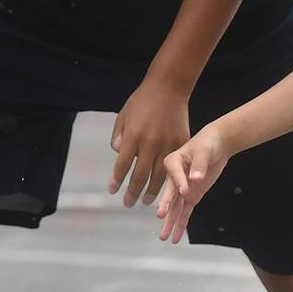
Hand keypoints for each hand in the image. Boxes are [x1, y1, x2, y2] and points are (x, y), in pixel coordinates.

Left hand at [109, 78, 191, 207]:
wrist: (169, 87)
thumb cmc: (142, 101)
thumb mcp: (123, 115)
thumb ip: (118, 136)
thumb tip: (118, 154)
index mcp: (133, 136)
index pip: (121, 165)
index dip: (116, 180)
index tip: (112, 191)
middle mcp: (149, 143)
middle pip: (139, 175)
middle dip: (133, 192)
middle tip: (128, 204)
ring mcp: (166, 144)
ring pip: (158, 175)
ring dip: (152, 191)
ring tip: (147, 202)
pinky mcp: (180, 142)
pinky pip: (173, 165)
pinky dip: (168, 178)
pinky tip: (164, 187)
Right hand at [156, 126, 231, 243]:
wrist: (217, 145)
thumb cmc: (208, 143)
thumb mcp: (205, 150)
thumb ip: (200, 164)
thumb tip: (196, 177)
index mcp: (174, 161)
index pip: (174, 173)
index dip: (179, 182)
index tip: (184, 190)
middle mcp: (175, 177)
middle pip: (169, 193)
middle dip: (165, 205)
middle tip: (160, 215)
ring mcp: (182, 189)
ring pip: (175, 208)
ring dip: (170, 222)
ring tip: (165, 236)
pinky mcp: (191, 196)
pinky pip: (185, 212)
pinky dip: (181, 224)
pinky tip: (176, 236)